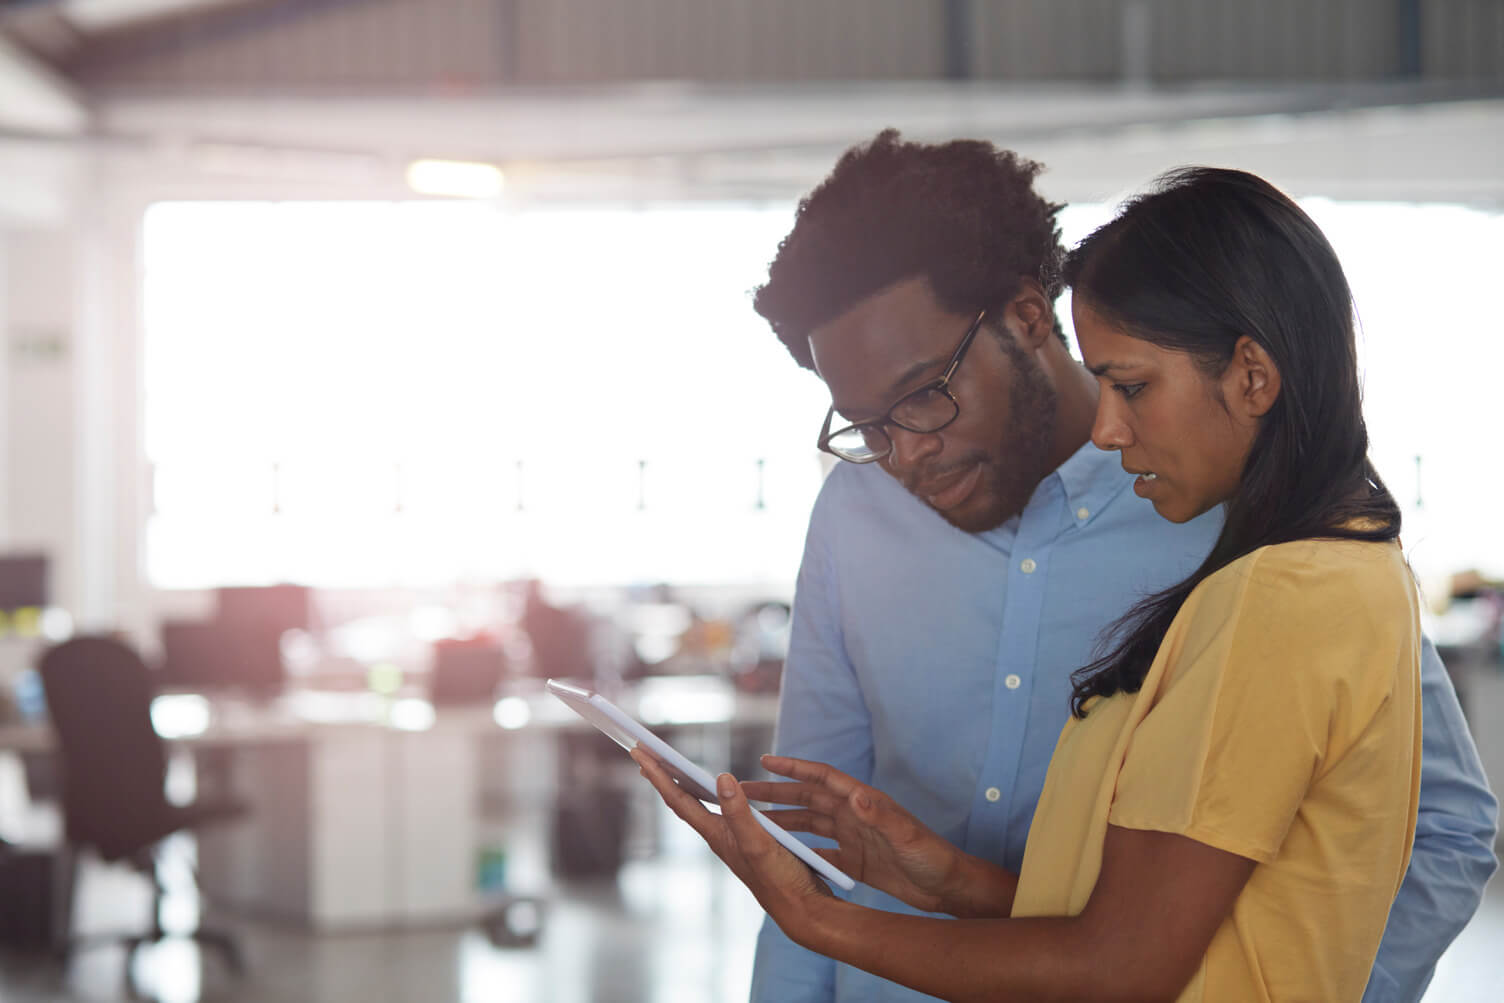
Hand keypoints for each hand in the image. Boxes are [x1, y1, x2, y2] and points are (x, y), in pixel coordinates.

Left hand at [629, 747, 833, 944]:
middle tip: (644, 755)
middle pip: (682, 801)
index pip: (678, 799)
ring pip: (699, 807)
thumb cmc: (779, 880)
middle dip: (663, 777)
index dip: (658, 775)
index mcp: (716, 834)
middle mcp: (719, 836)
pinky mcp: (748, 841)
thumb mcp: (759, 842)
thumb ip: (739, 812)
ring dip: (684, 786)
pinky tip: (721, 793)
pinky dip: (712, 796)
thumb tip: (721, 778)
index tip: (638, 753)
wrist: (800, 907)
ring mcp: (732, 839)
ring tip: (672, 770)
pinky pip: (721, 812)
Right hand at [741, 755, 963, 914]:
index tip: (765, 760)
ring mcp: (853, 837)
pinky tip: (781, 857)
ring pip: (809, 823)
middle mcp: (854, 814)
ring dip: (783, 820)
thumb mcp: (905, 836)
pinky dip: (800, 851)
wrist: (948, 887)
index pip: (822, 777)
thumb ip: (880, 816)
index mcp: (863, 802)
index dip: (793, 767)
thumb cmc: (932, 857)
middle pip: (807, 798)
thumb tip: (855, 794)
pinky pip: (820, 851)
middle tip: (744, 791)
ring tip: (755, 822)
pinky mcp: (855, 860)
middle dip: (776, 793)